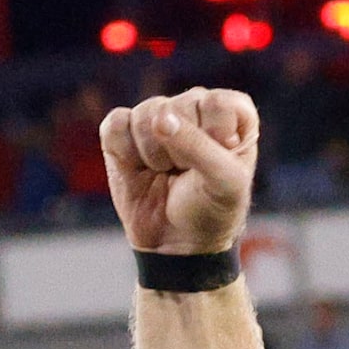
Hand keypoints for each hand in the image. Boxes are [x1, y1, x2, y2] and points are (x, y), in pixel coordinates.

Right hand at [100, 88, 258, 255]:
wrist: (175, 243)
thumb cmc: (211, 210)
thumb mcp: (223, 184)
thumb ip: (199, 147)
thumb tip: (161, 119)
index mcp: (231, 114)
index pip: (217, 105)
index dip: (214, 138)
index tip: (218, 165)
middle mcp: (193, 107)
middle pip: (176, 107)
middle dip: (179, 150)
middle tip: (187, 174)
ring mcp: (157, 116)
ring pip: (145, 116)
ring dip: (153, 156)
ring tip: (165, 173)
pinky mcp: (124, 130)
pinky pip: (116, 125)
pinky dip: (125, 154)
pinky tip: (140, 169)